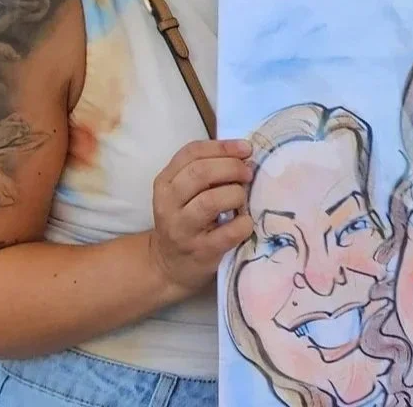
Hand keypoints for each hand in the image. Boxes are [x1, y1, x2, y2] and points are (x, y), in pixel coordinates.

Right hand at [148, 139, 253, 296]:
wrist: (168, 265)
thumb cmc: (185, 219)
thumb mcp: (184, 192)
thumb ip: (206, 171)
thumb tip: (244, 154)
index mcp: (165, 182)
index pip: (191, 153)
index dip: (223, 147)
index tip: (246, 148)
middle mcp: (168, 204)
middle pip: (200, 173)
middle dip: (232, 167)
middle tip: (248, 173)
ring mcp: (182, 229)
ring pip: (210, 201)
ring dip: (236, 194)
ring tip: (243, 198)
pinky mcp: (201, 251)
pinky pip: (228, 232)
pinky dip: (243, 223)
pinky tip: (245, 221)